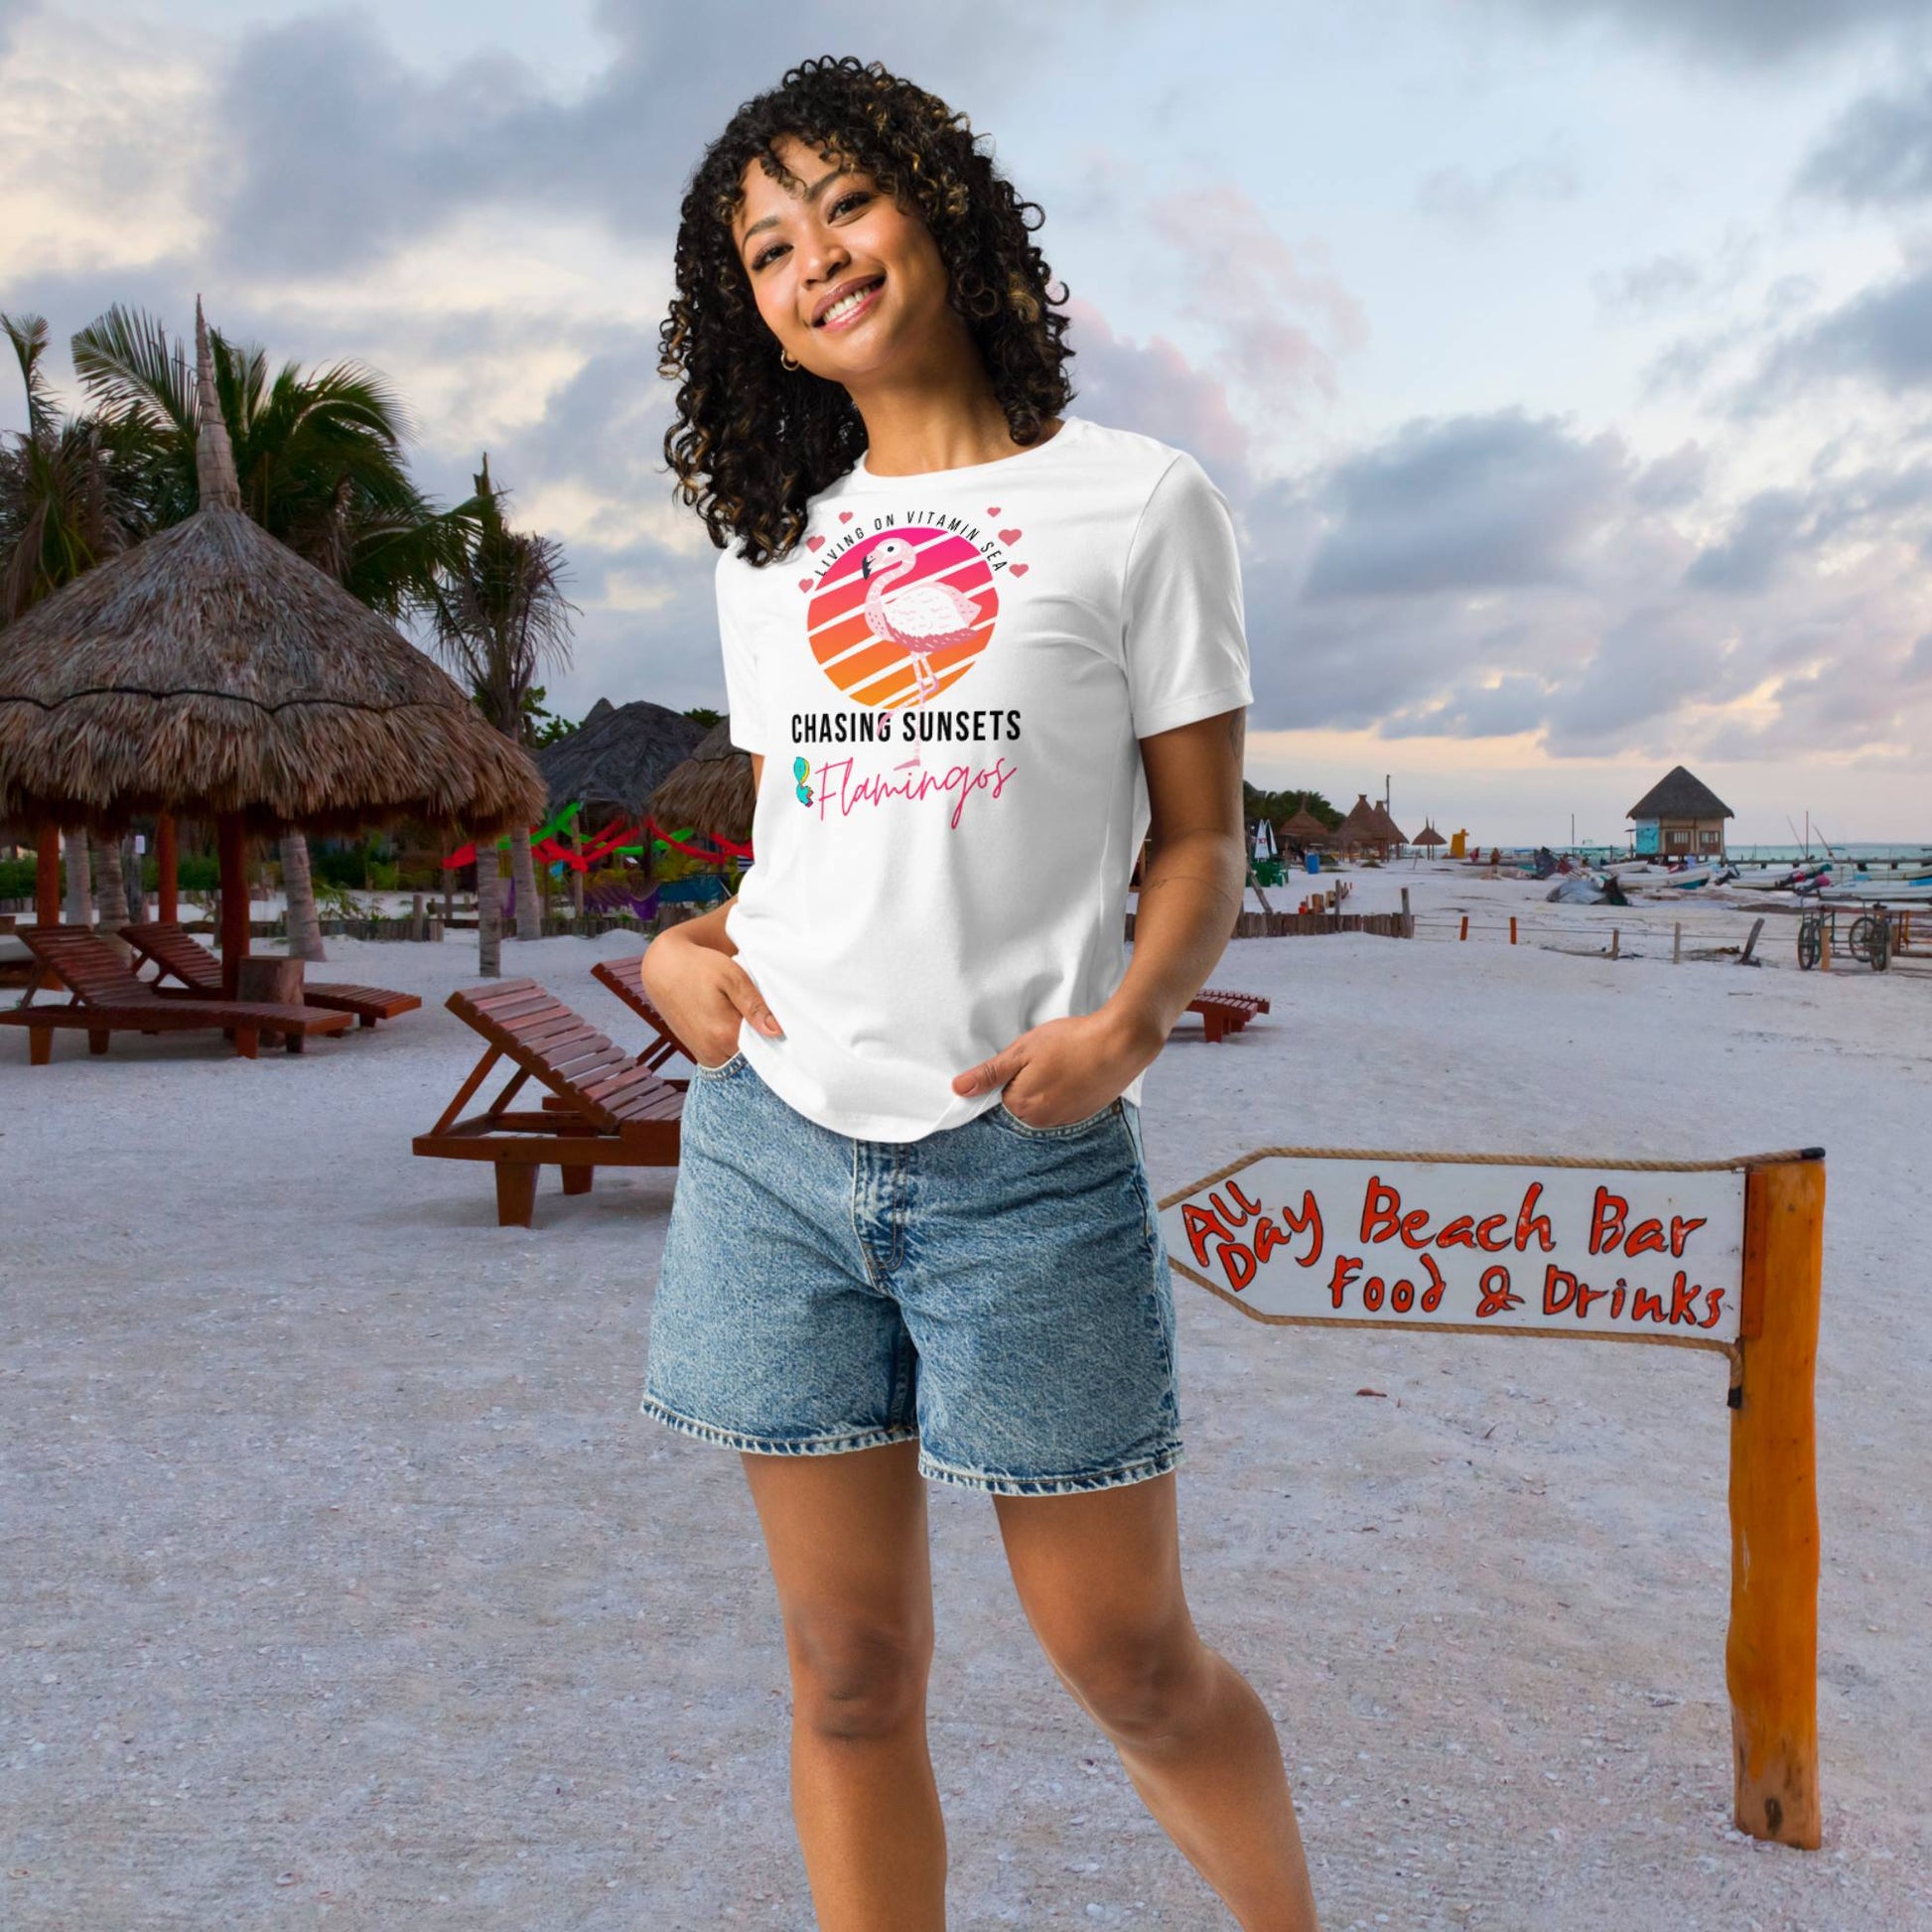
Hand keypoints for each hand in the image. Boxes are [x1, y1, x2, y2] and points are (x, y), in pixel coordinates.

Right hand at [639, 925, 782, 1068]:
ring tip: (747, 1016)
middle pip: (754, 1056)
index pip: (767, 1048)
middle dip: (764, 1039)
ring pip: (741, 1058)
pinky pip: (728, 1057)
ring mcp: (706, 1056)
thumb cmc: (699, 966)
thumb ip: (755, 1006)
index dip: (779, 1036)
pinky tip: (736, 1023)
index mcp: (725, 1034)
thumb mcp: (732, 977)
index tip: (784, 1020)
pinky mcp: (701, 1055)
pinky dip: (737, 1045)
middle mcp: (714, 1053)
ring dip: (749, 1043)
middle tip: (767, 1014)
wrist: (664, 968)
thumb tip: (777, 1031)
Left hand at [951, 1008, 1156, 1127]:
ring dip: (1047, 1087)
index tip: (1026, 1059)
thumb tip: (958, 1089)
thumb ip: (990, 1073)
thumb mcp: (1023, 1050)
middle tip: (1046, 1058)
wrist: (1121, 1043)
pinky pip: (1063, 1106)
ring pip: (1042, 1105)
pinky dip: (1065, 1092)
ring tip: (1063, 1063)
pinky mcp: (1084, 1115)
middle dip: (1027, 1082)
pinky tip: (1076, 1072)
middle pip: (1021, 1102)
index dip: (1010, 1073)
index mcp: (1020, 1105)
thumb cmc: (1071, 1041)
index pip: (999, 1095)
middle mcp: (1040, 1120)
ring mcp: (1064, 1120)